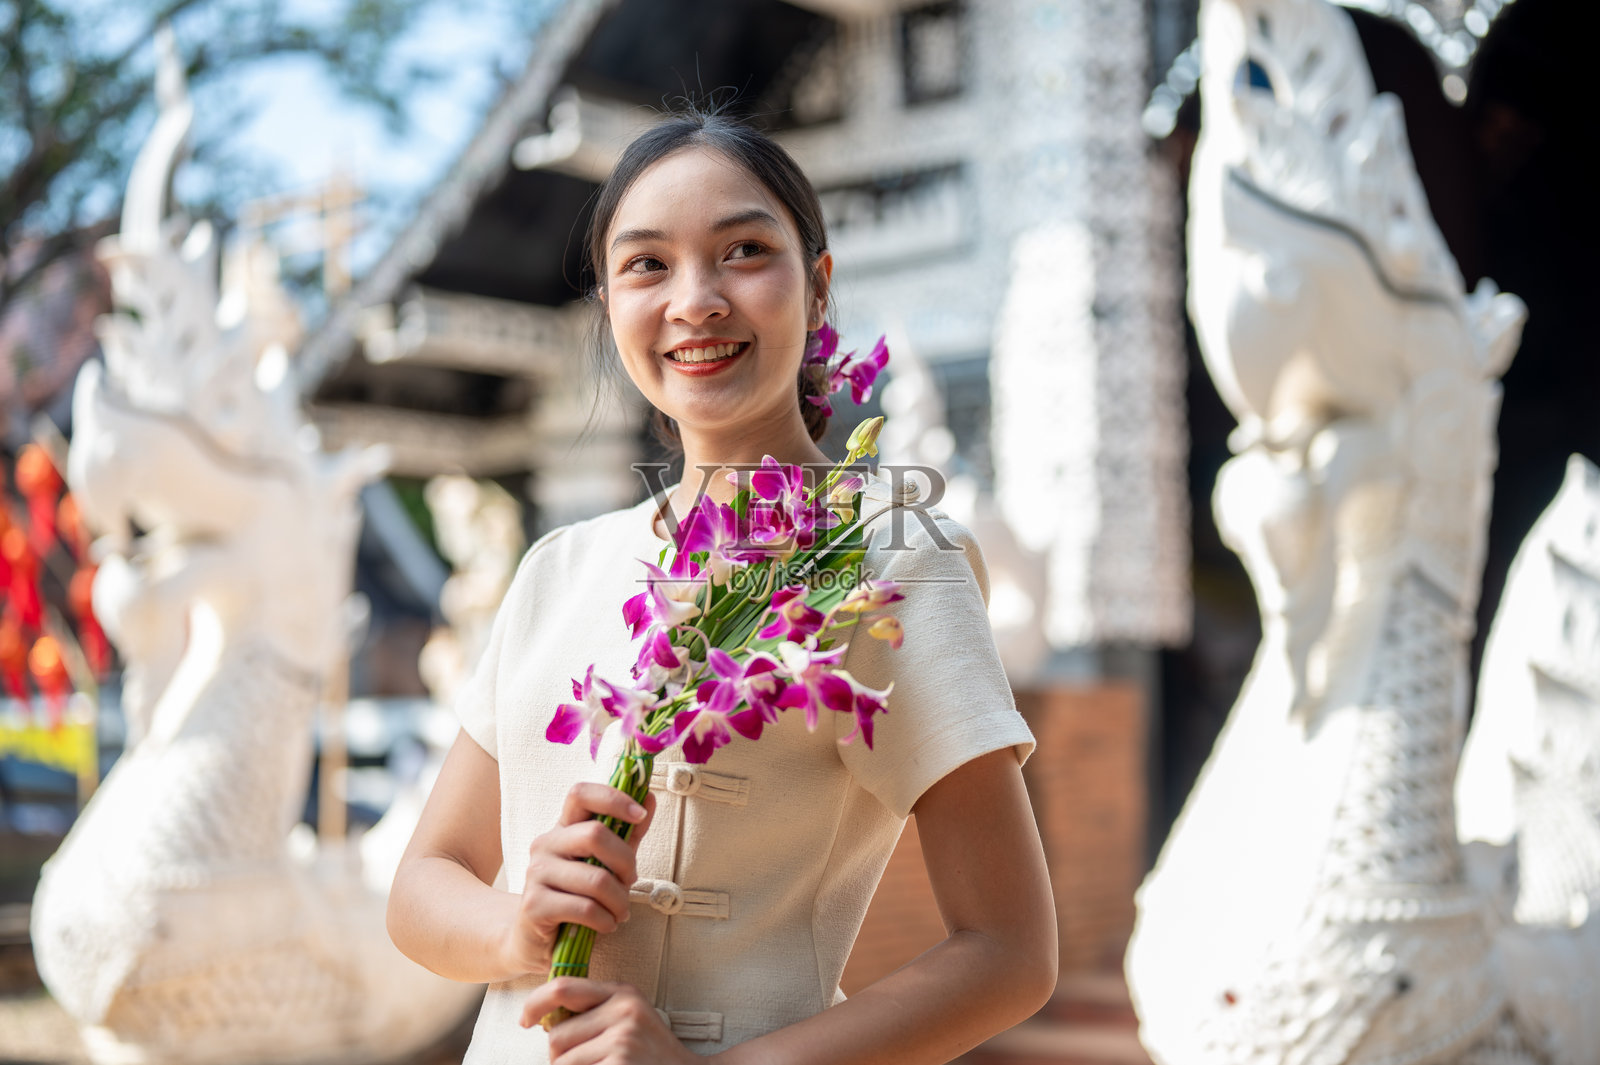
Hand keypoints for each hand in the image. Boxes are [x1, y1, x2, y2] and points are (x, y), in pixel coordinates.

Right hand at [500, 783, 655, 975]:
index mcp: (563, 828)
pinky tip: (606, 925)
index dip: (613, 798)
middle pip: (595, 834)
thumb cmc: (577, 896)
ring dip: (619, 901)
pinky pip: (585, 908)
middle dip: (625, 862)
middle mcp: (545, 844)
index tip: (640, 814)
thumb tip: (649, 799)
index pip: (581, 794)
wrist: (535, 939)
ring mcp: (536, 874)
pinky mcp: (534, 905)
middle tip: (630, 882)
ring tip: (620, 912)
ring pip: (596, 879)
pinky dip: (605, 920)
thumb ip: (627, 833)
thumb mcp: (606, 862)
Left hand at [521, 977, 698, 1064]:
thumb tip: (544, 1019)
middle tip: (583, 1064)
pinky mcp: (620, 1063)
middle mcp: (623, 1010)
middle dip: (559, 1057)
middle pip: (557, 1035)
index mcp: (623, 993)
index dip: (535, 1003)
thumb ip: (594, 1012)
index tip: (524, 1019)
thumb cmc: (651, 1053)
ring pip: (562, 1061)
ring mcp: (623, 1038)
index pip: (563, 987)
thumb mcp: (628, 1020)